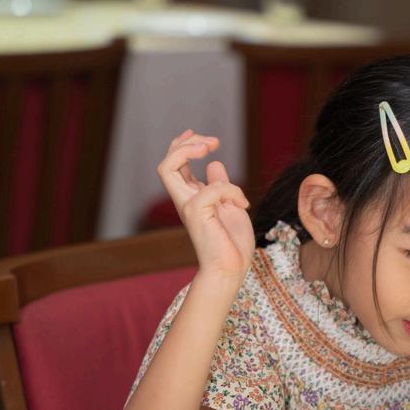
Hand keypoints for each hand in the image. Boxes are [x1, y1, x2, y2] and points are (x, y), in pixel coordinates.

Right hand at [157, 130, 254, 281]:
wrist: (232, 269)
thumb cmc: (232, 243)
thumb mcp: (230, 206)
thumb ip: (220, 185)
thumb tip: (214, 163)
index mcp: (192, 197)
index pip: (176, 166)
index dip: (185, 147)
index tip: (206, 140)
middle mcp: (185, 200)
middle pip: (165, 163)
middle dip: (184, 144)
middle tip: (211, 142)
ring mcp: (188, 206)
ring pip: (168, 168)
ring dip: (189, 149)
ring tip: (212, 147)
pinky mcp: (197, 213)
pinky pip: (211, 187)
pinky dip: (231, 189)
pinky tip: (243, 203)